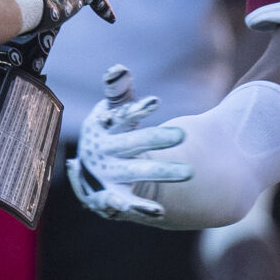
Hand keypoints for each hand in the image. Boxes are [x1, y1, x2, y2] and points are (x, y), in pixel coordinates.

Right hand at [68, 65, 192, 225]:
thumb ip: (117, 92)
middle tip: (183, 133)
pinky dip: (141, 207)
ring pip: (134, 173)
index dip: (136, 109)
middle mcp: (102, 152)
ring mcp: (106, 176)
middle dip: (155, 139)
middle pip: (130, 144)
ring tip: (189, 172)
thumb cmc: (108, 134)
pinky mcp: (112, 198)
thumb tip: (118, 68)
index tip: (156, 102)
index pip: (119, 116)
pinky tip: (160, 210)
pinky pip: (127, 204)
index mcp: (100, 128)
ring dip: (160, 172)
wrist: (90, 172)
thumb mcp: (110, 112)